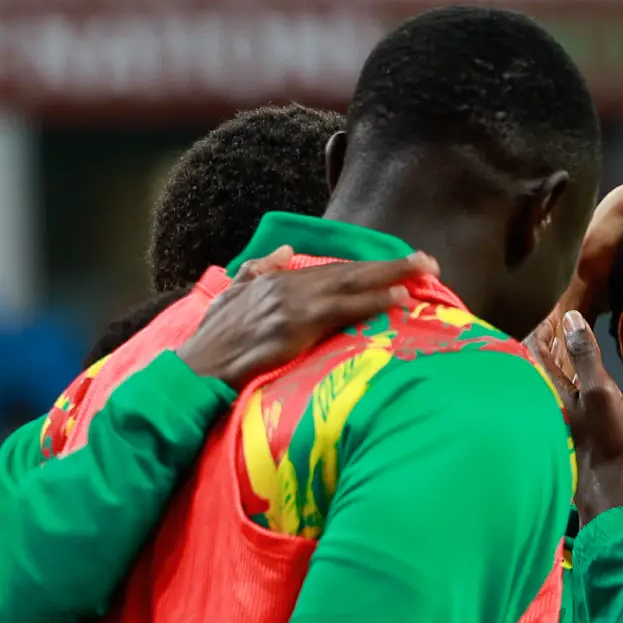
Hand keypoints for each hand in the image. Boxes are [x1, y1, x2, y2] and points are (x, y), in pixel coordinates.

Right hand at [178, 247, 435, 388]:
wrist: (194, 370)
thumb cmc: (211, 342)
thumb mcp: (229, 297)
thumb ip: (256, 272)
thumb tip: (280, 252)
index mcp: (275, 280)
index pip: (331, 270)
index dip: (367, 267)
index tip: (398, 264)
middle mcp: (287, 286)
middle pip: (349, 271)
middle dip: (390, 265)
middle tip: (428, 261)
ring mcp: (292, 305)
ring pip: (351, 284)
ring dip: (391, 276)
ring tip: (424, 272)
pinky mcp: (295, 327)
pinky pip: (343, 310)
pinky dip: (372, 302)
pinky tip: (398, 298)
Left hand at [544, 311, 622, 523]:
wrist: (609, 488)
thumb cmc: (605, 440)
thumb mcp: (600, 392)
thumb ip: (584, 356)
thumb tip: (571, 318)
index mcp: (547, 389)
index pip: (535, 347)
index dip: (546, 326)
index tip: (560, 311)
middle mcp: (545, 400)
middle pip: (539, 362)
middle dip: (551, 340)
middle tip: (568, 322)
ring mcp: (555, 415)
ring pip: (550, 377)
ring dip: (560, 358)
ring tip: (574, 340)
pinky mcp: (568, 427)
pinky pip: (561, 391)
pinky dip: (568, 376)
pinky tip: (580, 374)